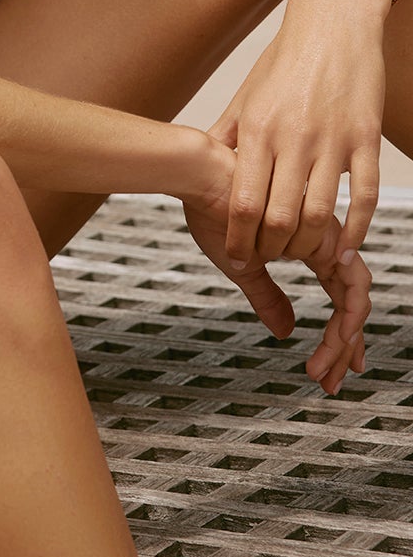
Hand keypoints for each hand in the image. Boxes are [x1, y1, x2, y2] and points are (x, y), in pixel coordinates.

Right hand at [183, 141, 371, 395]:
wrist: (200, 176)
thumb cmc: (212, 210)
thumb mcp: (241, 267)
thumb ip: (266, 297)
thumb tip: (286, 331)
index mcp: (307, 245)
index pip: (337, 295)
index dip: (338, 335)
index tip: (331, 369)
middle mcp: (324, 240)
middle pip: (351, 301)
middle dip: (345, 346)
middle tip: (331, 381)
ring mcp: (328, 236)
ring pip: (355, 298)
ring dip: (341, 340)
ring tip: (323, 369)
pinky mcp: (325, 235)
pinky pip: (350, 285)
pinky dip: (346, 316)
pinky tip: (336, 339)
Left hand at [207, 0, 384, 268]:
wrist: (333, 23)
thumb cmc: (285, 61)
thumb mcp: (247, 96)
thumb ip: (227, 136)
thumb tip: (200, 168)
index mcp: (258, 129)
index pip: (243, 204)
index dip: (239, 241)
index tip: (238, 258)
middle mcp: (294, 138)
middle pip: (279, 218)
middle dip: (272, 251)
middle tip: (270, 259)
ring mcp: (333, 139)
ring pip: (320, 214)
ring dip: (309, 246)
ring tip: (300, 254)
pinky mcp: (366, 139)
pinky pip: (363, 196)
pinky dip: (355, 230)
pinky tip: (345, 247)